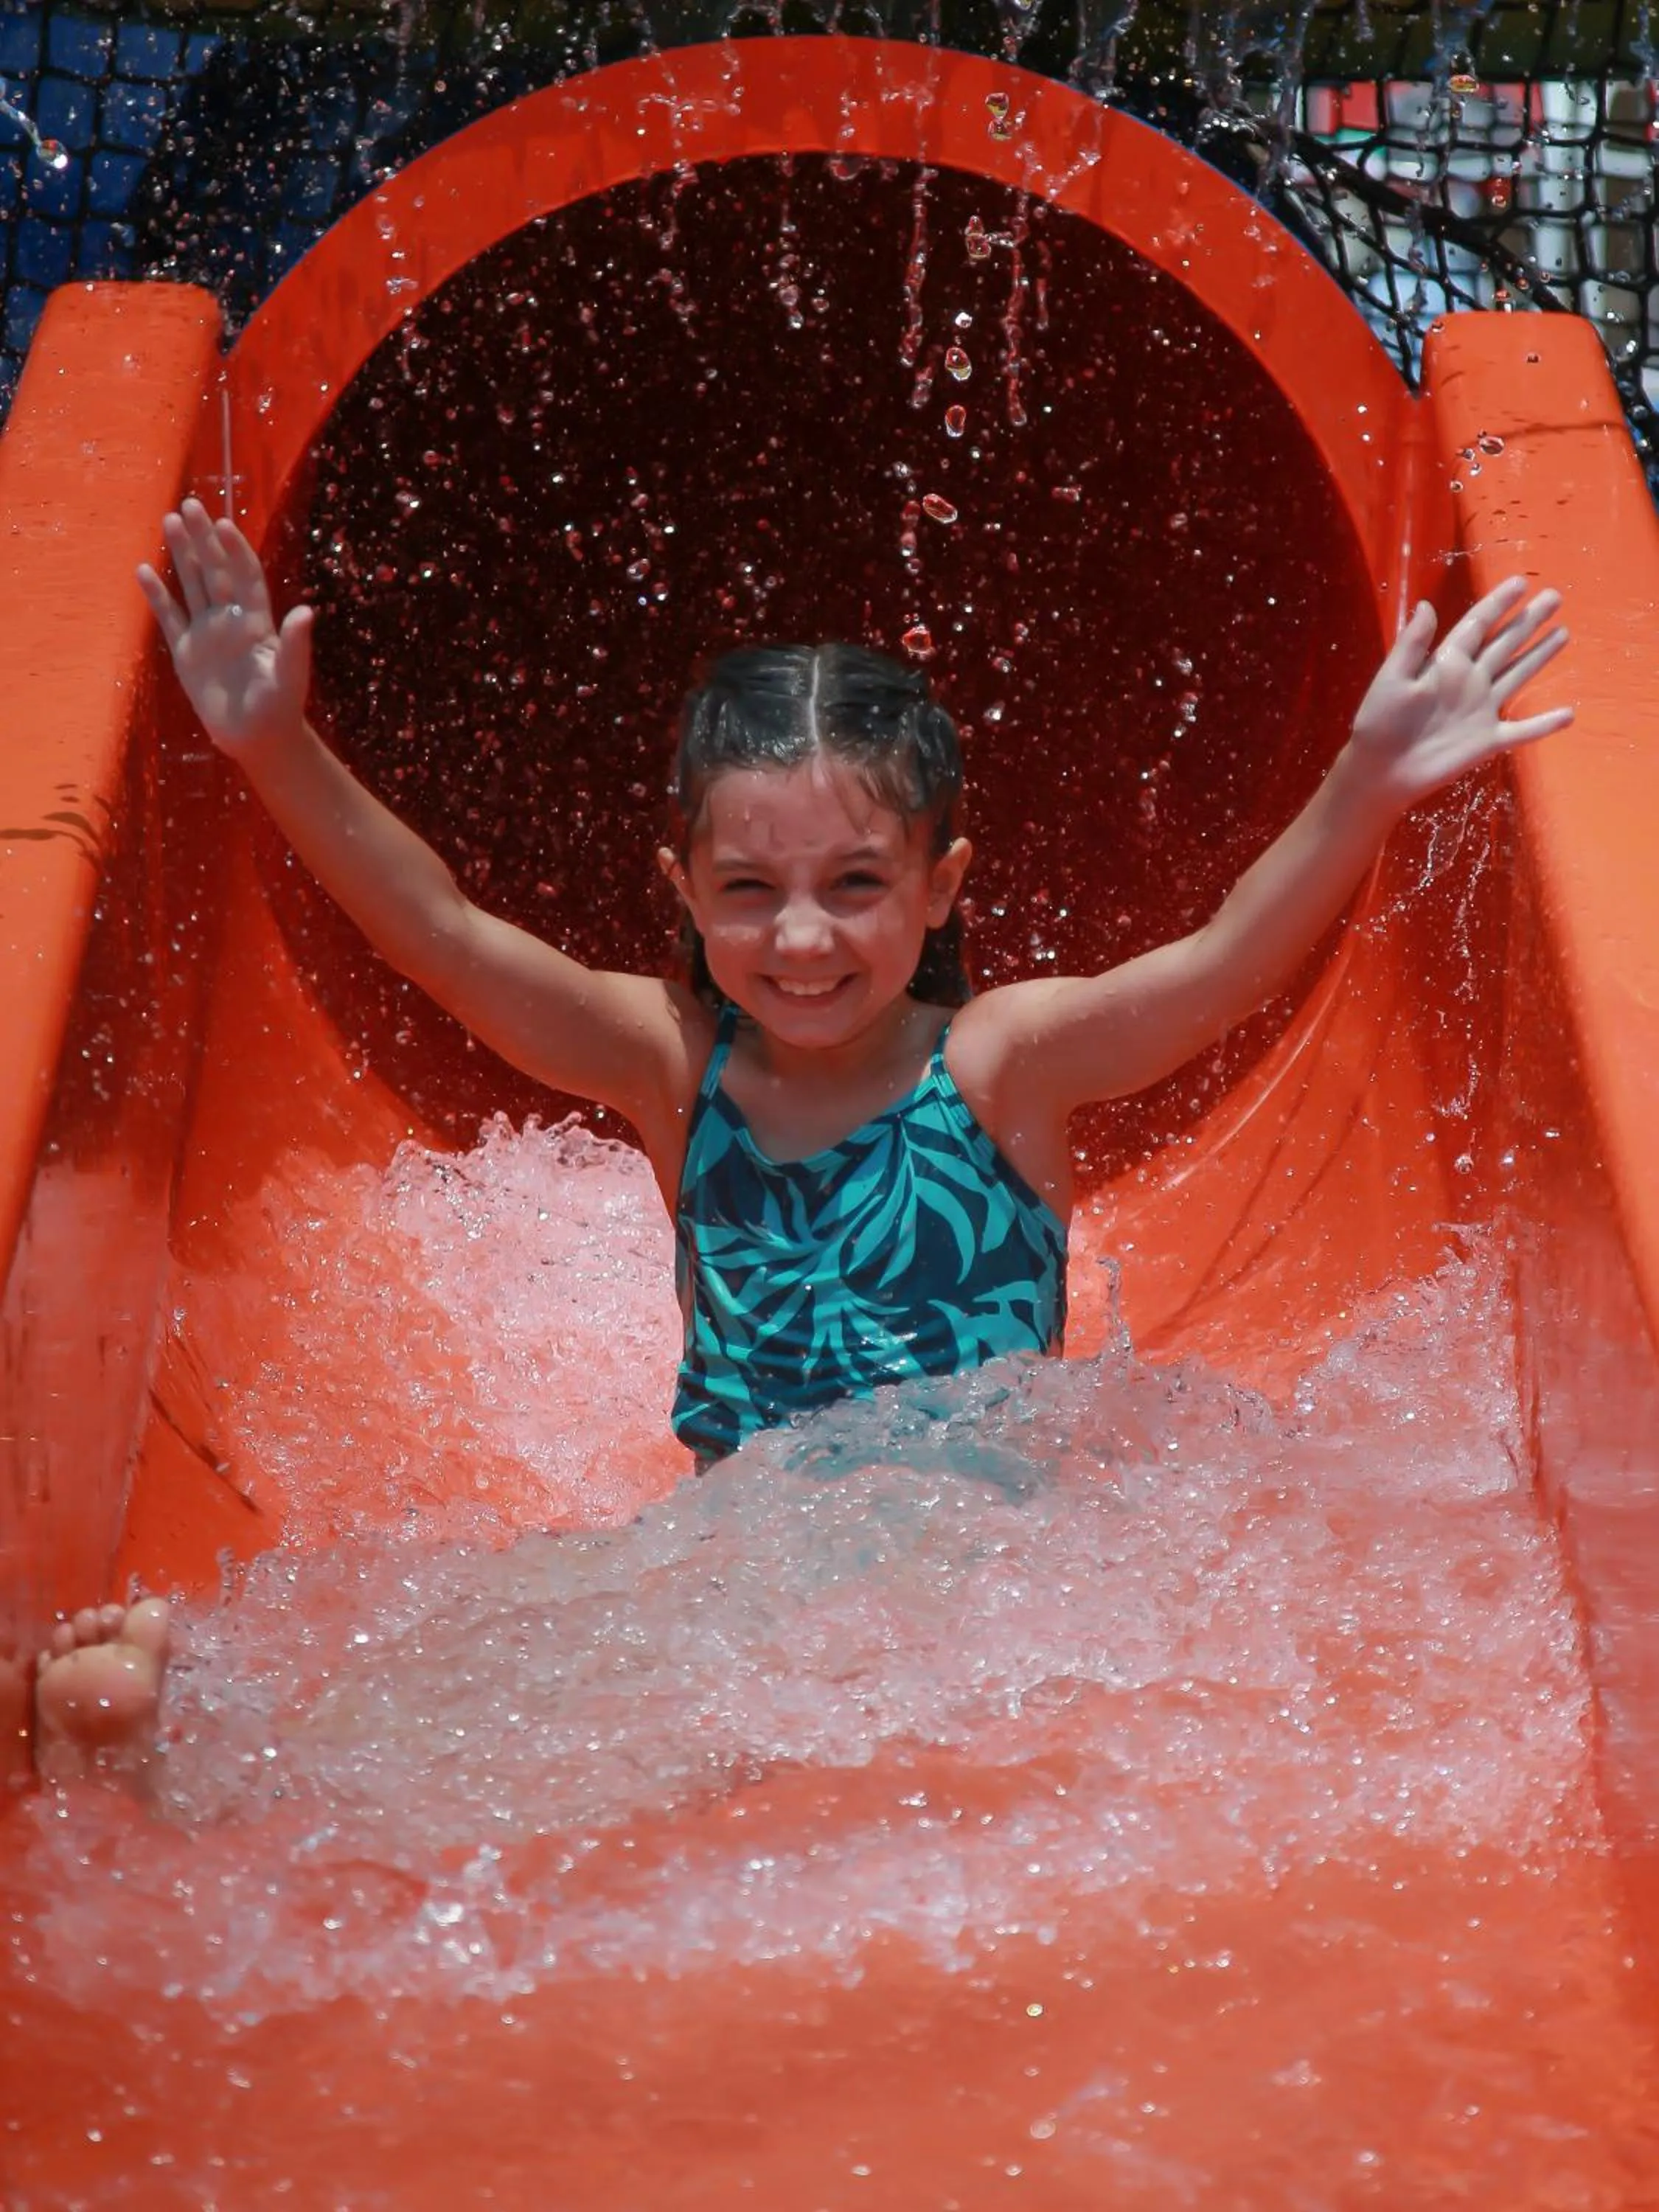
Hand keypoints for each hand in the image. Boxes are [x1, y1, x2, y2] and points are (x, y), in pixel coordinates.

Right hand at [136, 499, 313, 755]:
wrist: (257, 738)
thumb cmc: (281, 707)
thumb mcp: (291, 675)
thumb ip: (296, 644)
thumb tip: (307, 611)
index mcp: (257, 621)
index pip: (245, 576)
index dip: (236, 550)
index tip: (224, 523)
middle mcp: (230, 619)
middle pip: (214, 571)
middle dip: (203, 539)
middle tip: (189, 506)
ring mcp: (206, 632)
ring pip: (191, 584)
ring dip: (181, 555)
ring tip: (168, 521)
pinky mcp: (186, 652)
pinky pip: (169, 617)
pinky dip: (157, 595)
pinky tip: (144, 570)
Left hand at [1349, 576, 1572, 807]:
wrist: (1381, 770)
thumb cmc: (1379, 723)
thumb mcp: (1391, 679)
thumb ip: (1412, 644)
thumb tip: (1426, 604)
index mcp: (1446, 663)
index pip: (1477, 625)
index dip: (1498, 603)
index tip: (1521, 581)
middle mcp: (1469, 681)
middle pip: (1505, 644)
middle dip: (1528, 621)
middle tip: (1554, 597)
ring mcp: (1481, 710)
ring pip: (1519, 676)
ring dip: (1540, 655)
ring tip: (1563, 632)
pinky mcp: (1487, 741)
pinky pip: (1523, 731)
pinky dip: (1545, 725)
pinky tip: (1569, 714)